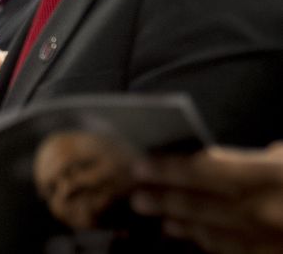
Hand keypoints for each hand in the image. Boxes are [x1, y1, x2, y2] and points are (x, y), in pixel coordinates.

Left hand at [131, 143, 282, 252]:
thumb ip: (253, 158)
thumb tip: (213, 158)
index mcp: (263, 177)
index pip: (202, 170)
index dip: (167, 169)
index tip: (140, 166)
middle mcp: (259, 211)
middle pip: (198, 205)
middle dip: (163, 201)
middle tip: (137, 198)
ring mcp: (266, 241)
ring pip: (211, 233)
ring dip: (181, 224)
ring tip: (160, 218)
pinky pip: (232, 251)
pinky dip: (208, 241)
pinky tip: (192, 235)